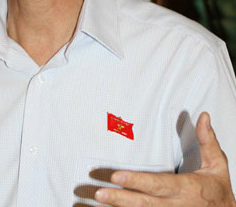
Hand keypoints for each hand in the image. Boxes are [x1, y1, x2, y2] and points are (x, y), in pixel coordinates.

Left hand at [94, 112, 235, 205]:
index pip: (157, 184)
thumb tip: (204, 116)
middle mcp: (174, 205)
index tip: (117, 176)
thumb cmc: (218, 191)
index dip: (136, 182)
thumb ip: (207, 141)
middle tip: (99, 192)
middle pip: (143, 202)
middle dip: (120, 198)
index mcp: (184, 188)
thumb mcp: (217, 165)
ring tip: (96, 203)